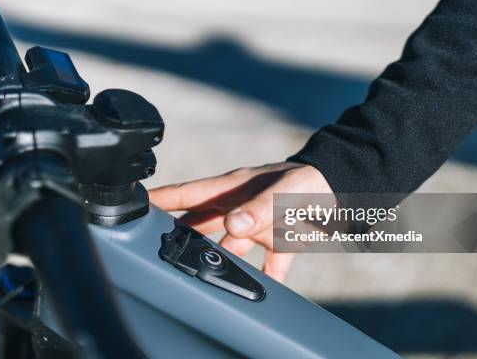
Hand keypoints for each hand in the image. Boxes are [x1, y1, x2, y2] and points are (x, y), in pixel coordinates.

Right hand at [149, 162, 332, 281]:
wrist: (345, 186)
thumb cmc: (311, 180)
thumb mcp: (285, 191)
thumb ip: (260, 208)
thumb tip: (232, 226)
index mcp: (233, 189)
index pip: (187, 194)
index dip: (159, 199)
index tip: (132, 206)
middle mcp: (239, 207)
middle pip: (198, 223)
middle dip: (176, 234)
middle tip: (152, 248)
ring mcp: (257, 225)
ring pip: (225, 247)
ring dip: (213, 260)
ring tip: (192, 275)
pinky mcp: (279, 242)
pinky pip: (266, 266)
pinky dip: (262, 280)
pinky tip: (258, 296)